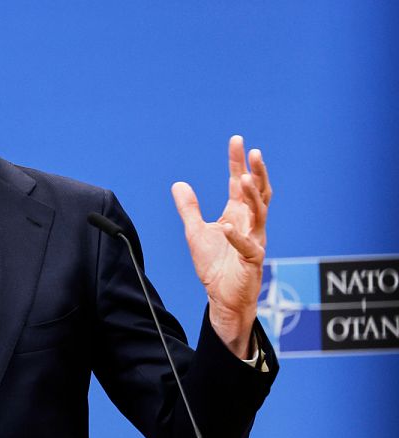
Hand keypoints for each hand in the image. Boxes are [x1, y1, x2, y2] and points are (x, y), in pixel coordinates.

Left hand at [171, 135, 272, 357]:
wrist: (222, 297)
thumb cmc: (215, 265)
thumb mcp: (195, 232)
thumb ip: (189, 208)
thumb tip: (178, 184)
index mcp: (237, 214)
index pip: (239, 183)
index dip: (238, 162)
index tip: (238, 141)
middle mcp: (249, 223)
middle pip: (258, 192)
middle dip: (256, 172)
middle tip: (253, 152)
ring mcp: (254, 240)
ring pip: (259, 214)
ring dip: (251, 196)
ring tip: (242, 179)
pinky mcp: (252, 260)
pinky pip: (248, 246)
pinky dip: (236, 236)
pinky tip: (225, 226)